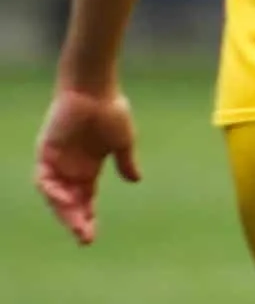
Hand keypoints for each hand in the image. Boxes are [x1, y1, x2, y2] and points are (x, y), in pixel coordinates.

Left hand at [35, 88, 140, 244]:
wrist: (94, 90)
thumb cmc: (111, 110)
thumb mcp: (123, 141)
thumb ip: (126, 161)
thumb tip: (136, 180)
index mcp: (88, 168)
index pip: (85, 201)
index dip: (87, 218)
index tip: (91, 238)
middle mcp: (70, 169)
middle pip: (69, 203)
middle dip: (75, 221)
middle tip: (85, 237)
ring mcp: (56, 162)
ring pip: (55, 196)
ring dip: (64, 211)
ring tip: (77, 223)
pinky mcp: (45, 153)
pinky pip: (44, 180)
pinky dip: (53, 192)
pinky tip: (65, 200)